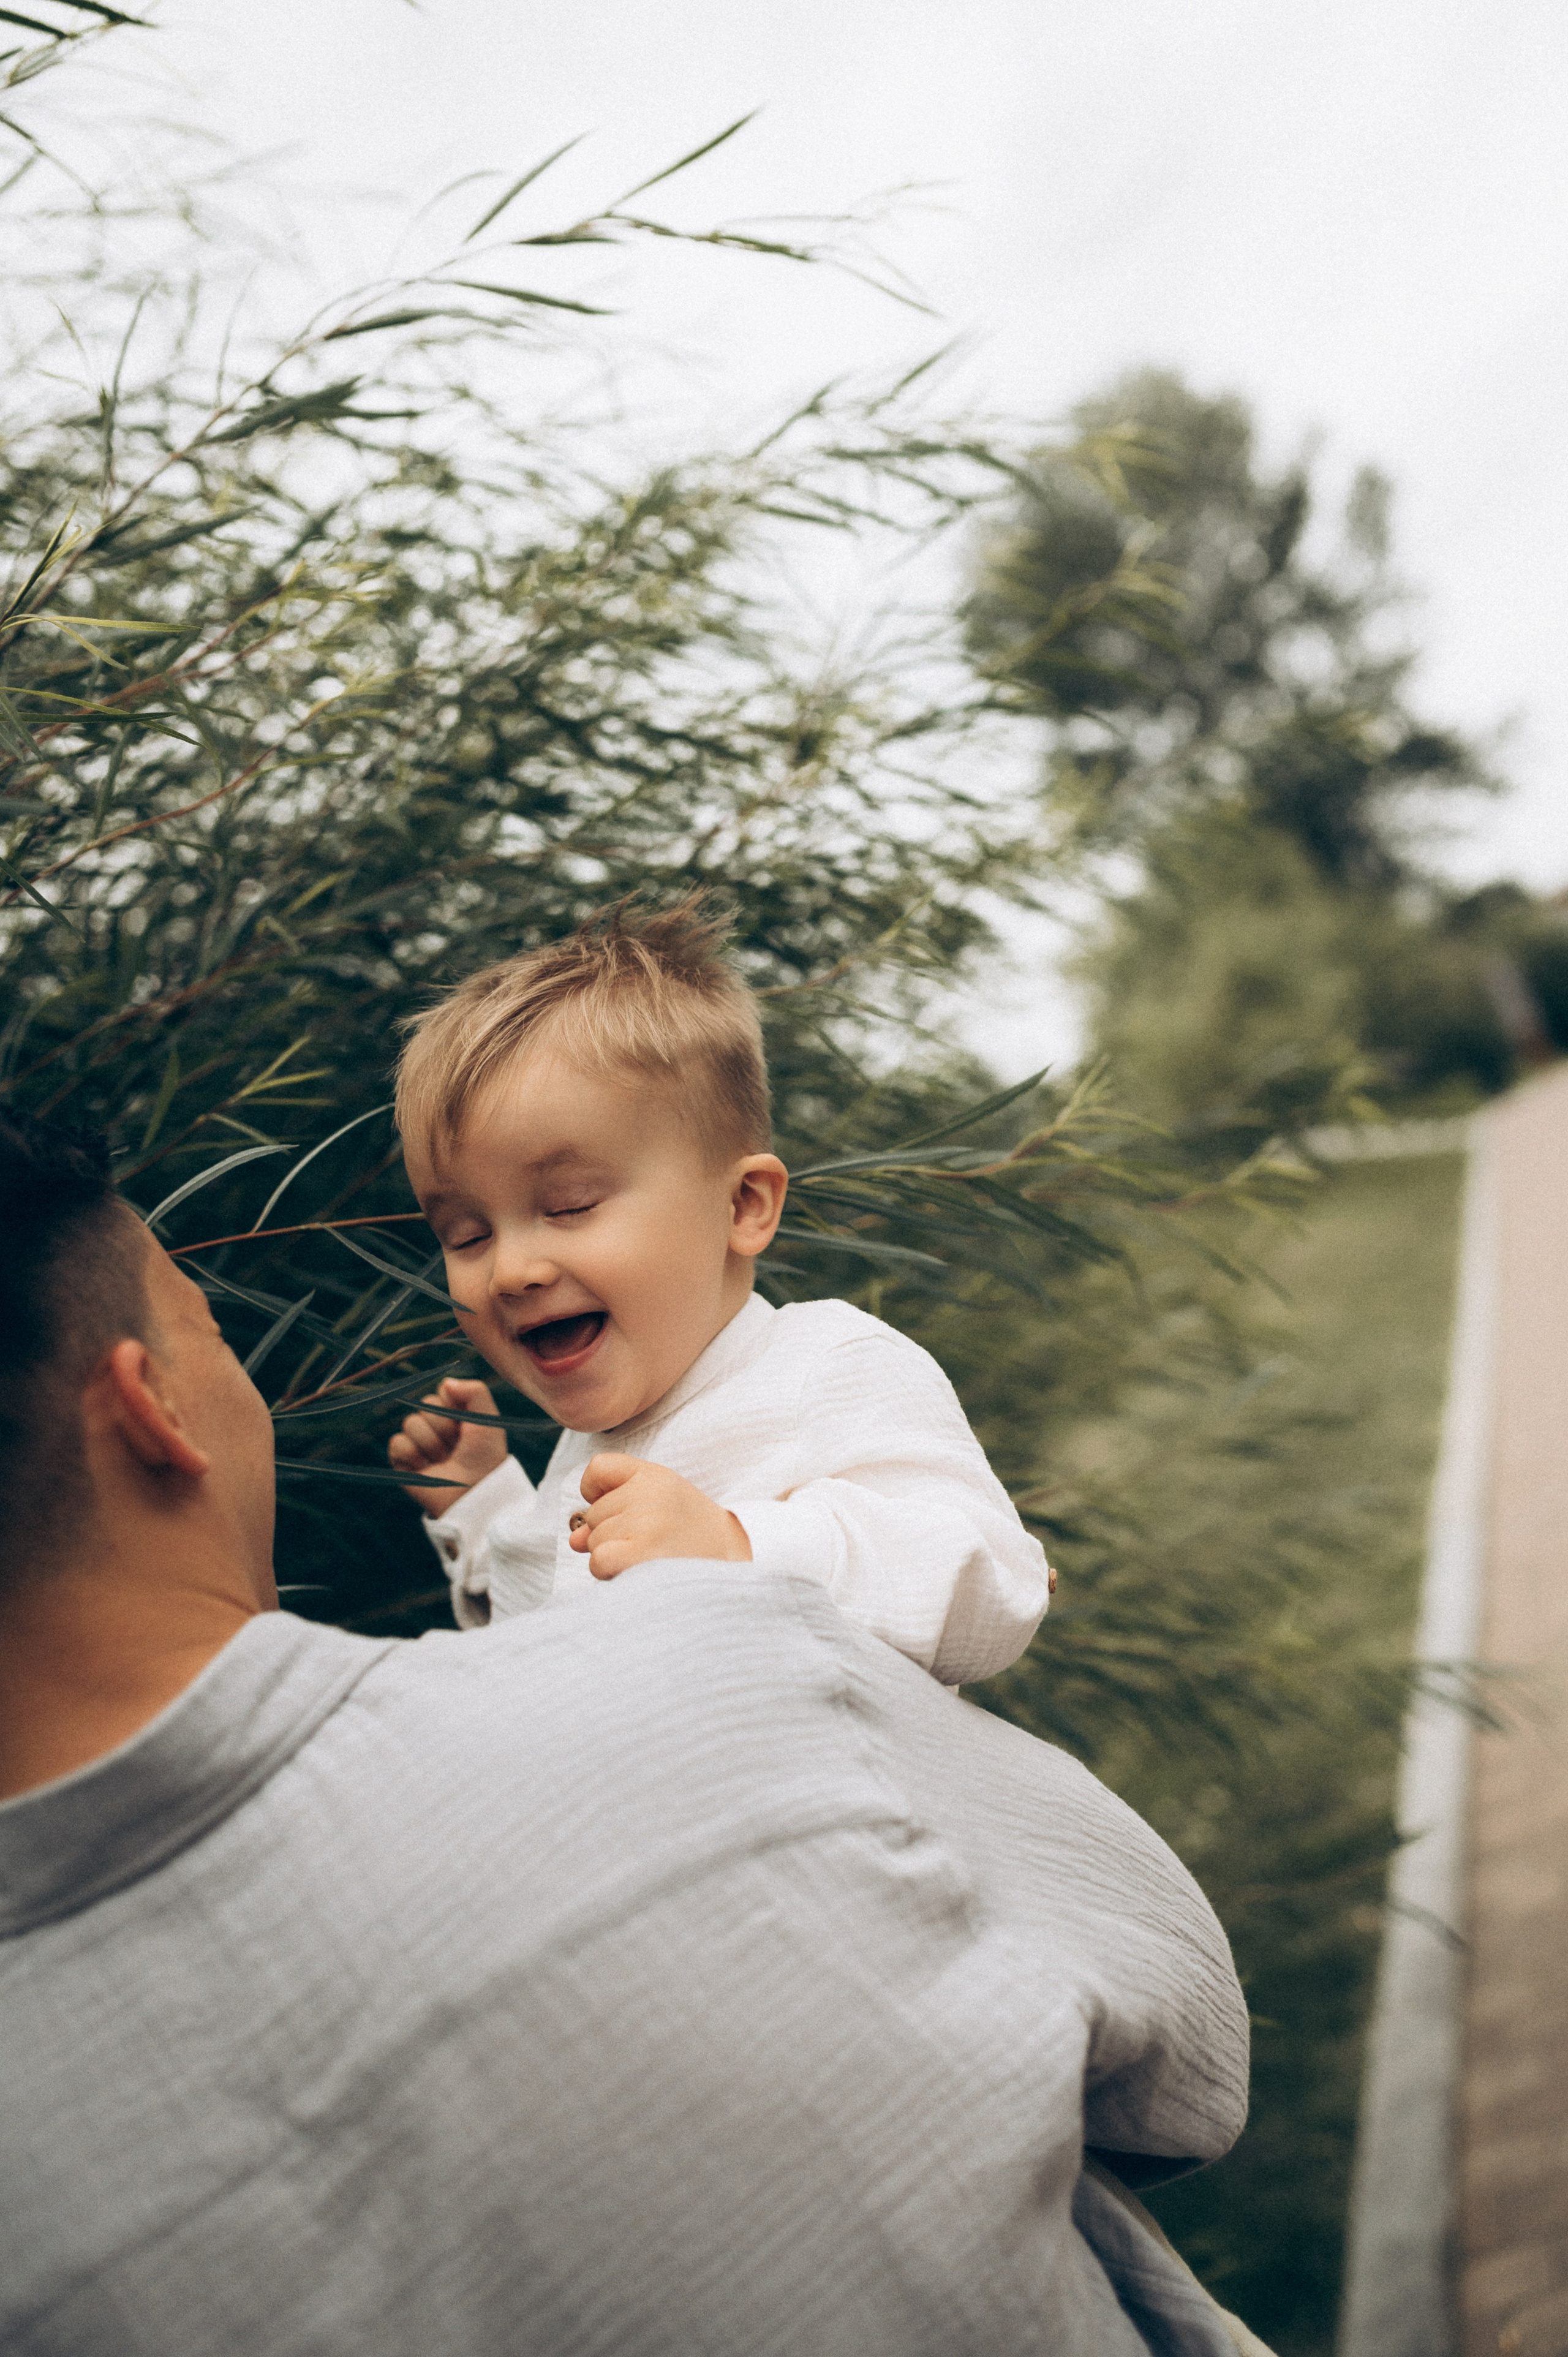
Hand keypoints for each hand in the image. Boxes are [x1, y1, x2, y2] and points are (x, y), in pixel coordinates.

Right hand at [388, 1378, 507, 1515]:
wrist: (475, 1492)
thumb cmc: (485, 1457)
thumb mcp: (488, 1419)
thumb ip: (474, 1391)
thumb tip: (445, 1382)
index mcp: (454, 1414)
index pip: (442, 1392)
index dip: (455, 1408)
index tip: (468, 1427)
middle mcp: (434, 1425)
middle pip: (425, 1405)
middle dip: (444, 1427)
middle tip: (457, 1447)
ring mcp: (418, 1442)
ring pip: (411, 1423)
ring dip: (432, 1444)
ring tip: (444, 1461)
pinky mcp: (403, 1461)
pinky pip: (397, 1443)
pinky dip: (414, 1455)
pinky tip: (427, 1468)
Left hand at [569, 1454, 751, 1580]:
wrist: (735, 1566)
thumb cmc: (691, 1539)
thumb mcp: (659, 1507)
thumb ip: (613, 1511)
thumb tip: (575, 1538)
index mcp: (655, 1475)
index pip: (598, 1469)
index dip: (598, 1494)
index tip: (624, 1511)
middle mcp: (650, 1492)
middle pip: (594, 1514)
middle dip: (613, 1535)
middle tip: (653, 1543)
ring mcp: (647, 1521)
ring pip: (594, 1541)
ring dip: (614, 1556)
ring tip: (652, 1558)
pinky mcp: (643, 1552)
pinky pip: (599, 1561)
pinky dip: (610, 1573)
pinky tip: (639, 1572)